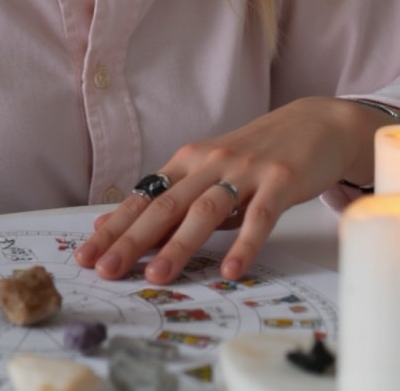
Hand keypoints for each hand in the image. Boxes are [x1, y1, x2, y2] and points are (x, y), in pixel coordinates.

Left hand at [73, 96, 386, 284]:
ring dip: (179, 245)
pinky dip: (245, 243)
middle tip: (105, 270)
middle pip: (165, 205)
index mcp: (187, 162)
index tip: (85, 256)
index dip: (113, 228)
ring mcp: (246, 171)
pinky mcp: (281, 180)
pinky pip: (260, 215)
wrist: (313, 123)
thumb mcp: (208, 173)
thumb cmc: (255, 156)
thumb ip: (170, 199)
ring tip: (157, 276)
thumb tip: (115, 225)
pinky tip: (232, 271)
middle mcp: (210, 163)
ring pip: (206, 210)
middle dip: (132, 240)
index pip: (142, 199)